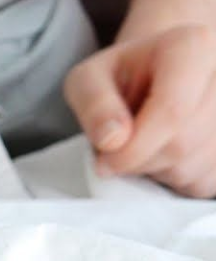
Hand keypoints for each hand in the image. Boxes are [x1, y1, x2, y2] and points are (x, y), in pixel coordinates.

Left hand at [64, 25, 215, 197]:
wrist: (153, 78)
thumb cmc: (118, 77)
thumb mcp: (88, 79)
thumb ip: (94, 104)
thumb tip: (112, 141)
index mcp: (193, 46)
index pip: (173, 110)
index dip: (134, 147)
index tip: (106, 161)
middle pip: (183, 143)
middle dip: (141, 160)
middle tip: (119, 149)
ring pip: (196, 166)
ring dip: (157, 171)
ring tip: (144, 145)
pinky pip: (205, 181)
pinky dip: (176, 181)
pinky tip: (164, 155)